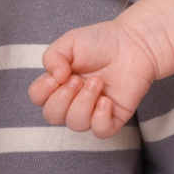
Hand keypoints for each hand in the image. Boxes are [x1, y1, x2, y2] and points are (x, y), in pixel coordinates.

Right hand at [26, 19, 159, 138]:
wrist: (135, 41)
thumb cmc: (103, 41)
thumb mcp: (70, 41)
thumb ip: (52, 57)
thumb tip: (54, 79)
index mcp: (60, 83)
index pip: (38, 99)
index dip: (42, 92)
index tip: (57, 76)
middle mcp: (74, 99)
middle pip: (52, 116)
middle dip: (63, 98)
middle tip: (79, 79)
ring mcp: (94, 109)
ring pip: (76, 124)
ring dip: (84, 102)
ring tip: (97, 82)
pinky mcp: (115, 115)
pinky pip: (101, 132)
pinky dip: (100, 119)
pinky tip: (107, 100)